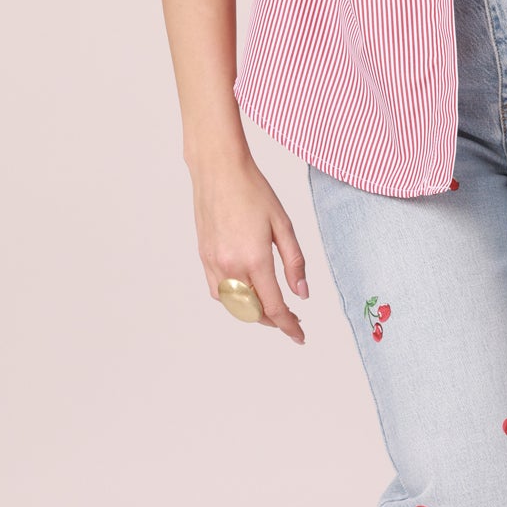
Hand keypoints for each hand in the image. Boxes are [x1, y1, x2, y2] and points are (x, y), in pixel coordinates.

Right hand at [191, 152, 308, 343]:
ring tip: (271, 309)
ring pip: (233, 307)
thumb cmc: (253, 191)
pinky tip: (245, 293)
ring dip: (253, 314)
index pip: (274, 307)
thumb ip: (295, 263)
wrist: (219, 171)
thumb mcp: (284, 225)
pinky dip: (233, 301)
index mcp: (255, 259)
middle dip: (274, 321)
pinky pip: (217, 292)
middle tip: (292, 320)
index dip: (289, 326)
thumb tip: (302, 294)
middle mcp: (231, 267)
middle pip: (253, 312)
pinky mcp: (204, 257)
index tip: (300, 336)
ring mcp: (214, 264)